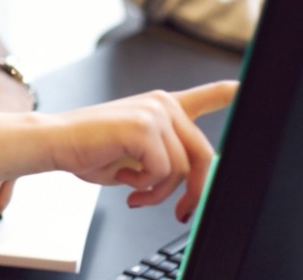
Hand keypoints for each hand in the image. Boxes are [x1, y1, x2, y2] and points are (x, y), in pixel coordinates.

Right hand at [49, 80, 236, 221]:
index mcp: (162, 107)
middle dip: (194, 192)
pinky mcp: (144, 126)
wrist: (55, 141)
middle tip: (179, 212)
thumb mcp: (136, 156)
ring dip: (157, 192)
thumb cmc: (89, 150)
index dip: (230, 95)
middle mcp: (163, 103)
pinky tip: (122, 177)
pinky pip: (161, 171)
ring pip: (181, 169)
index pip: (207, 97)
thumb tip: (194, 187)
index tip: (248, 90)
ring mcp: (155, 112)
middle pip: (203, 156)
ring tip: (134, 192)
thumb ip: (166, 161)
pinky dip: (143, 186)